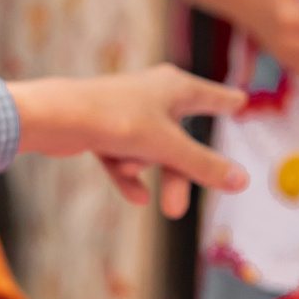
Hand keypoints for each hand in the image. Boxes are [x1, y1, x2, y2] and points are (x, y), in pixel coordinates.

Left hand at [7, 64, 246, 216]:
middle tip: (175, 211)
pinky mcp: (103, 129)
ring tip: (132, 179)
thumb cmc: (116, 119)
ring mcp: (126, 113)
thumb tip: (242, 181)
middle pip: (179, 140)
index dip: (226, 101)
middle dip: (176, 175)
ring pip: (150, 150)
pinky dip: (127, 174)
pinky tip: (135, 196)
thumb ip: (203, 165)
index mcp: (174, 87)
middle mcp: (152, 95)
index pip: (210, 95)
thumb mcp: (167, 146)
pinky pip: (124, 157)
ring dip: (143, 168)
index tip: (240, 102)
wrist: (56, 116)